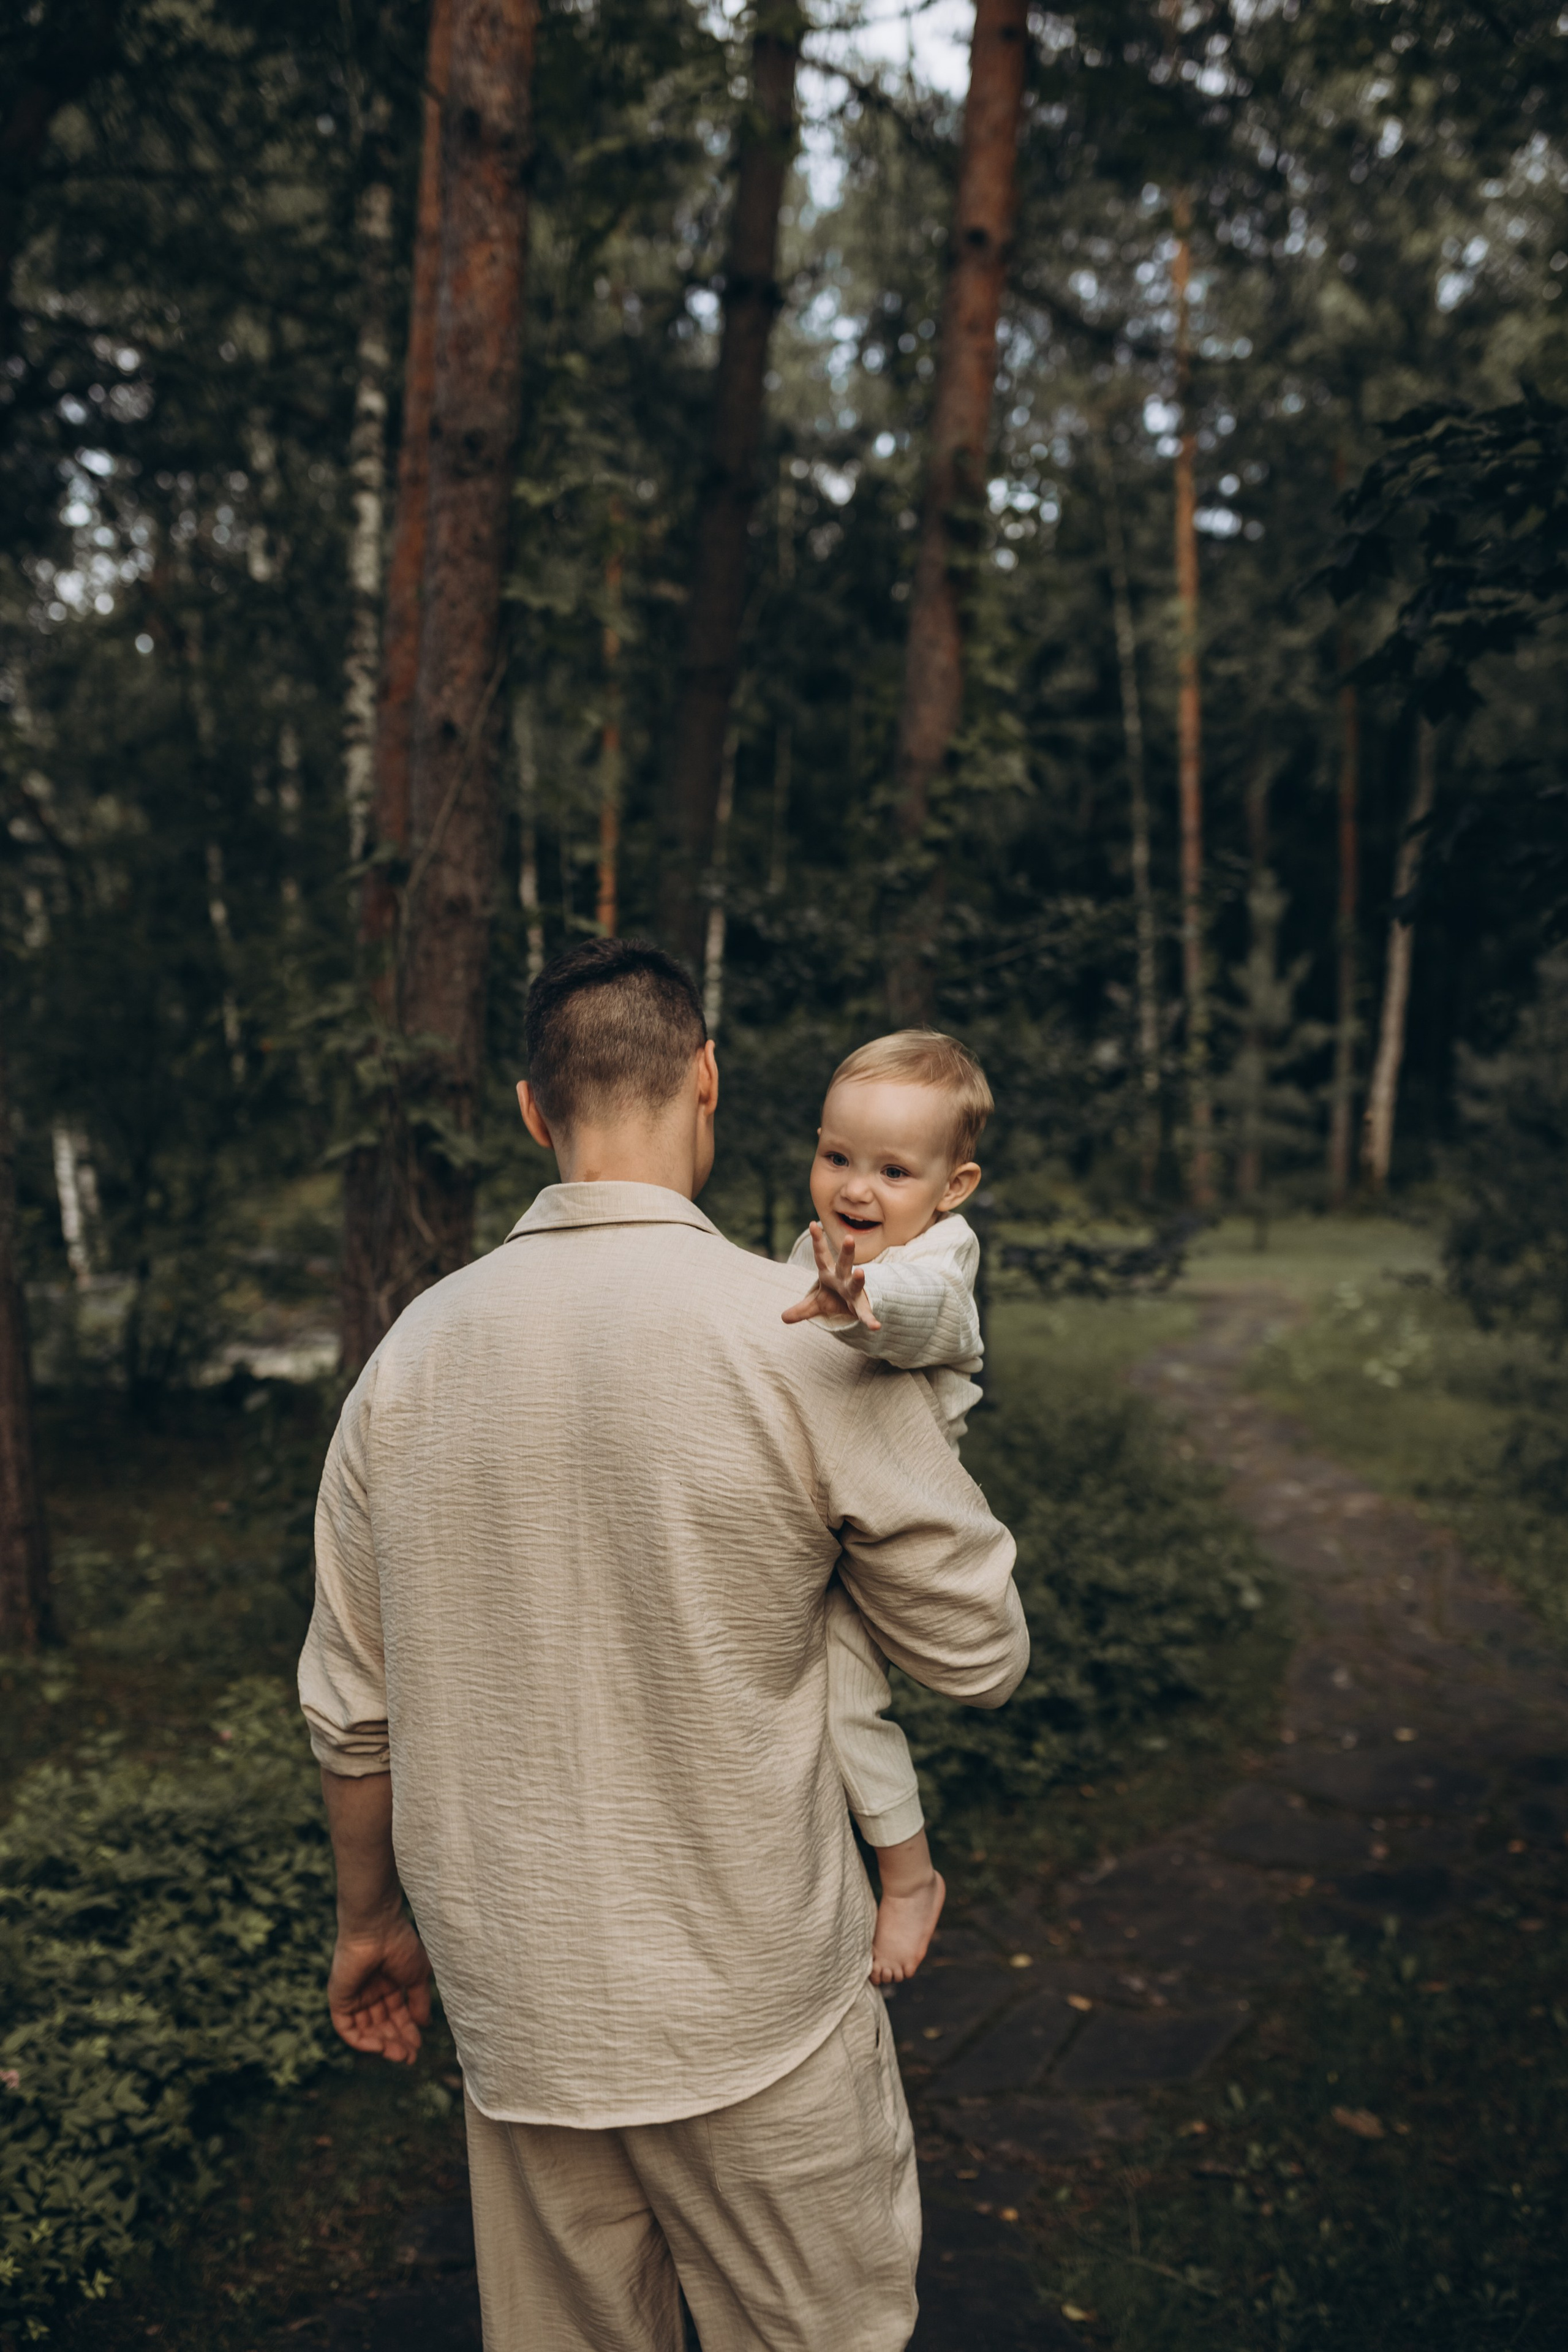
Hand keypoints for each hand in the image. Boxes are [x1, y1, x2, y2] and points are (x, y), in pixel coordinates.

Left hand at [326, 1916, 432, 2063]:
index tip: (418, 2047)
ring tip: (400, 2055)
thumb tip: (424, 2025)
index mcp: (388, 1983)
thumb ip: (419, 2001)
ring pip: (366, 2031)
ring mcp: (354, 1997)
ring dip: (382, 2045)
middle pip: (382, 2026)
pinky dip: (362, 2042)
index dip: (407, 2032)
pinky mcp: (339, 2000)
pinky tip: (380, 2047)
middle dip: (396, 2042)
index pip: (396, 2015)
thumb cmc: (400, 1945)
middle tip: (410, 2057)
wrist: (376, 1927)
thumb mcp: (417, 1976)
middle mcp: (370, 1992)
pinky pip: (347, 2029)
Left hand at [781, 1221, 880, 1330]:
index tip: (813, 1224)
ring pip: (857, 1283)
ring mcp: (854, 1291)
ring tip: (861, 1272)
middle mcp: (843, 1279)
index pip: (822, 1256)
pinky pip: (865, 1313)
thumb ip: (802, 1308)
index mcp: (829, 1274)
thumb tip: (783, 1317)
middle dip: (847, 1252)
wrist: (855, 1308)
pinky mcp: (861, 1306)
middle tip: (849, 1238)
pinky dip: (870, 1319)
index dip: (818, 1241)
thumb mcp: (817, 1303)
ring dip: (859, 1278)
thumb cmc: (835, 1298)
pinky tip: (876, 1326)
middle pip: (845, 1263)